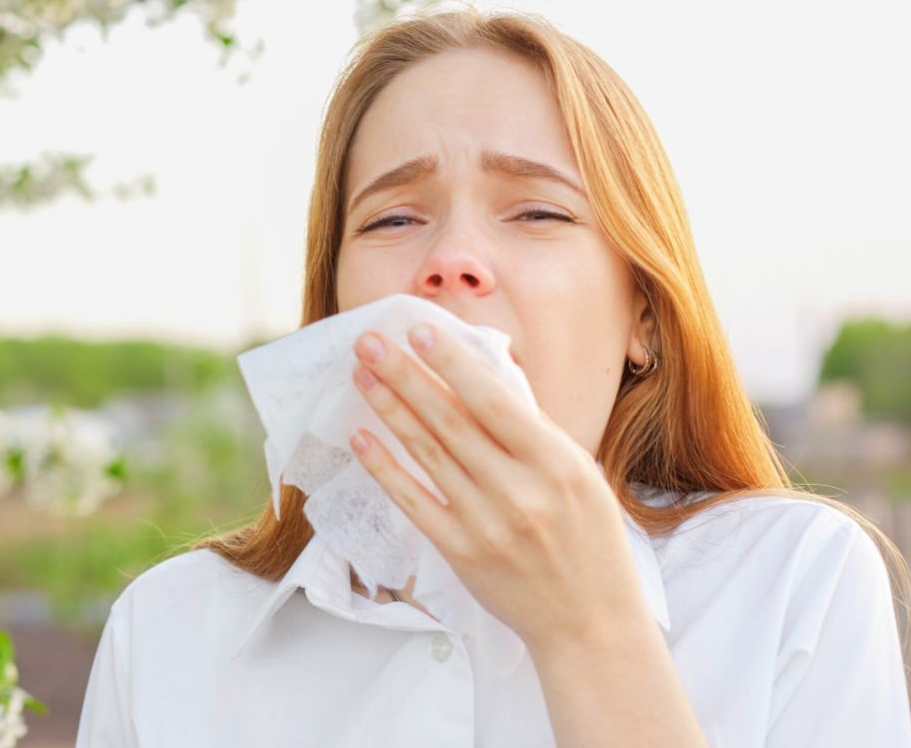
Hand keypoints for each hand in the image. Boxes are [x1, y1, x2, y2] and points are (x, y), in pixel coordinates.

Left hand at [346, 322, 652, 651]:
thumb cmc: (589, 541)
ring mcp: (487, 523)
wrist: (591, 623)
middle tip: (370, 340)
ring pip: (427, 454)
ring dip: (389, 410)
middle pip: (450, 421)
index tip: (419, 330)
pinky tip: (361, 438)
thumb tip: (479, 380)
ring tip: (362, 374)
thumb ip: (532, 434)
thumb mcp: (580, 476)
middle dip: (406, 375)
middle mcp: (520, 491)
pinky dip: (385, 468)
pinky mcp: (461, 552)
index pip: (495, 401)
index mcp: (558, 464)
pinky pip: (413, 502)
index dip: (453, 363)